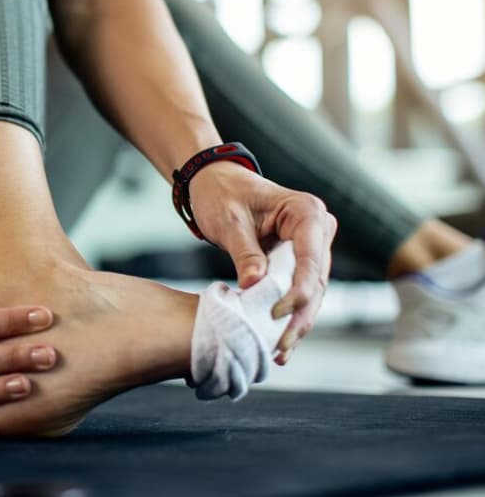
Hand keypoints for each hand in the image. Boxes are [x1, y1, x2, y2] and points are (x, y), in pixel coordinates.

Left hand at [188, 161, 337, 362]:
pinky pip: (300, 291)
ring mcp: (313, 245)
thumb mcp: (228, 221)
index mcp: (306, 211)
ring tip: (281, 352)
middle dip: (299, 316)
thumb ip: (244, 253)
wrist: (215, 183)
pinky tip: (281, 342)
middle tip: (281, 347)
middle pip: (316, 281)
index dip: (297, 292)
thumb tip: (254, 286)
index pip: (310, 260)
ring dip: (298, 322)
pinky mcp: (301, 260)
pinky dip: (291, 315)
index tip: (276, 314)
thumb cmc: (221, 194)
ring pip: (313, 292)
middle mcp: (318, 228)